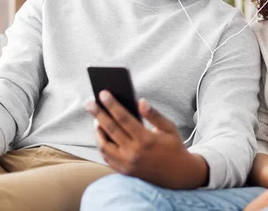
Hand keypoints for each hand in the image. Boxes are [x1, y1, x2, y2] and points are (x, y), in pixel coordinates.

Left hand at [85, 92, 208, 188]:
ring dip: (97, 131)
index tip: (103, 94)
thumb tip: (140, 101)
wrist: (178, 174)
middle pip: (110, 130)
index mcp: (146, 140)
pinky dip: (102, 144)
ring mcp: (127, 164)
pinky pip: (106, 157)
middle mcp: (134, 153)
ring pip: (104, 145)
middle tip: (89, 103)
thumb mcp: (169, 128)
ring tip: (95, 119)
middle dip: (98, 114)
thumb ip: (154, 115)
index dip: (112, 105)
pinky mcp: (124, 171)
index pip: (124, 118)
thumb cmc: (173, 147)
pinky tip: (101, 134)